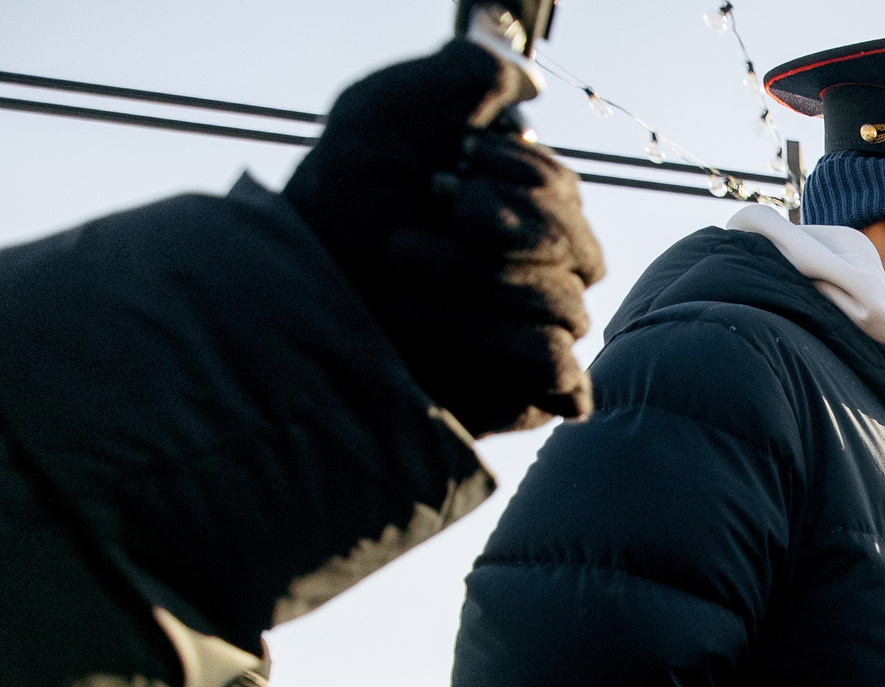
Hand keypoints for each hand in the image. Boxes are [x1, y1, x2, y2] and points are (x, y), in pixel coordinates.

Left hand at [285, 40, 606, 436]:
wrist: (288, 293)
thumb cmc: (336, 208)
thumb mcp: (389, 110)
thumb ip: (469, 75)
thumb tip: (529, 79)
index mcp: (518, 211)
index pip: (570, 196)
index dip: (519, 179)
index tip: (448, 170)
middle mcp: (536, 273)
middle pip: (580, 252)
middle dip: (501, 230)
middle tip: (422, 218)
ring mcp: (533, 337)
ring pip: (563, 306)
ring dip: (471, 280)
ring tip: (397, 273)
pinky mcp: (524, 397)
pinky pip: (558, 370)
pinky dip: (493, 341)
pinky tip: (424, 319)